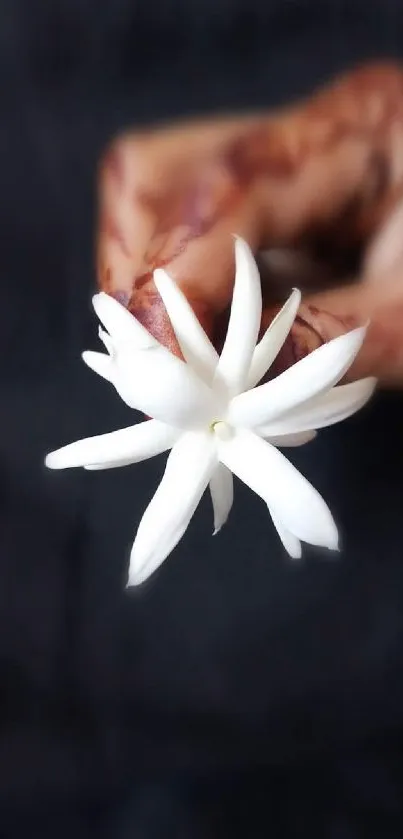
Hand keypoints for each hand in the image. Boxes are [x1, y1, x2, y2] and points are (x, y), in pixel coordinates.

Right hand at [97, 62, 402, 384]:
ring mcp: (280, 172)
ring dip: (149, 286)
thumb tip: (207, 378)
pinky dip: (178, 295)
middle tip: (156, 356)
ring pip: (156, 202)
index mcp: (356, 133)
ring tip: (178, 357)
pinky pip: (188, 240)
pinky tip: (199, 342)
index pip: (229, 184)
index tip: (155, 356)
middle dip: (139, 271)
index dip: (177, 273)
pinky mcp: (269, 213)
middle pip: (158, 172)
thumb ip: (312, 344)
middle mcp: (303, 136)